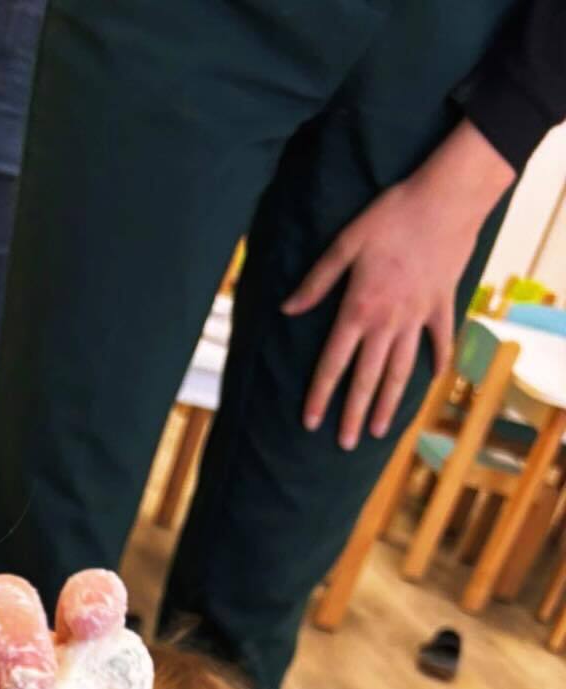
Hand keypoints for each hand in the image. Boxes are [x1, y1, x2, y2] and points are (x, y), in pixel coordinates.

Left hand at [283, 120, 514, 449]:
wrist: (447, 197)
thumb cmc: (392, 215)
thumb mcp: (345, 243)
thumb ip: (316, 281)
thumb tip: (287, 309)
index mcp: (358, 309)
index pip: (333, 363)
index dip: (320, 395)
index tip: (309, 422)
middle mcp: (388, 322)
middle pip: (367, 378)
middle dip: (354, 414)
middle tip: (345, 444)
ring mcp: (418, 317)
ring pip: (400, 370)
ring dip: (388, 403)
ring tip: (379, 430)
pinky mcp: (443, 305)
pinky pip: (439, 342)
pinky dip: (437, 362)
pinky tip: (432, 382)